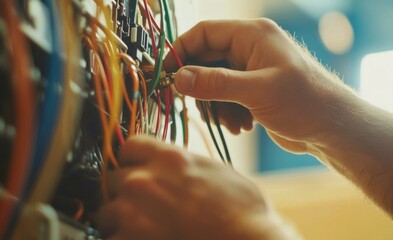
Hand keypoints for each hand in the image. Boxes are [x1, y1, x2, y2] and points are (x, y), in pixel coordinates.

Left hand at [96, 136, 294, 239]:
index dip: (132, 160)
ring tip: (143, 229)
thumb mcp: (214, 171)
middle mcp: (144, 179)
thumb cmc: (242, 211)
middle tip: (144, 207)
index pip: (129, 146)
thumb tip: (170, 168)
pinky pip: (109, 237)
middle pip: (113, 179)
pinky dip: (122, 239)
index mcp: (168, 158)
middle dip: (125, 192)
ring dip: (119, 220)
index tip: (136, 169)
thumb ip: (182, 165)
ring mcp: (132, 212)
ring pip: (105, 211)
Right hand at [166, 19, 355, 152]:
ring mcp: (251, 71)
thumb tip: (178, 78)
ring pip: (214, 83)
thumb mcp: (256, 91)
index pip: (205, 33)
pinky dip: (227, 113)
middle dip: (201, 87)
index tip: (166, 74)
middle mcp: (250, 49)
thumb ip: (216, 83)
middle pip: (206, 60)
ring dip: (216, 105)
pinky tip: (241, 126)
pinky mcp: (253, 92)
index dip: (182, 51)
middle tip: (198, 107)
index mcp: (252, 35)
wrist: (331, 129)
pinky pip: (226, 98)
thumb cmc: (305, 102)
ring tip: (231, 122)